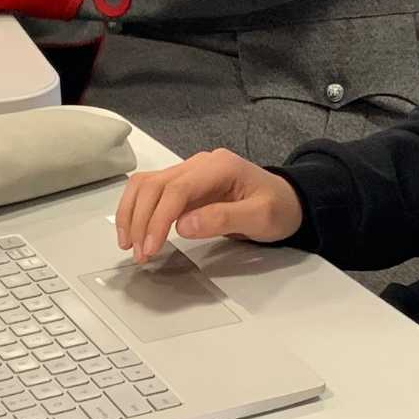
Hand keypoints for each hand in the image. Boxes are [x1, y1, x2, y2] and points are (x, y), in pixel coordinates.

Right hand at [116, 151, 303, 263]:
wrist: (288, 201)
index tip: (150, 247)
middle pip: (154, 185)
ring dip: (131, 214)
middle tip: (139, 254)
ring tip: (130, 245)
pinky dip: (137, 211)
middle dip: (140, 220)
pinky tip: (134, 232)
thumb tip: (182, 226)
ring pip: (145, 185)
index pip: (177, 188)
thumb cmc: (279, 209)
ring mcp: (188, 172)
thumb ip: (224, 219)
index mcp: (219, 166)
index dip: (158, 219)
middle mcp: (198, 164)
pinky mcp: (183, 185)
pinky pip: (151, 192)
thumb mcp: (261, 217)